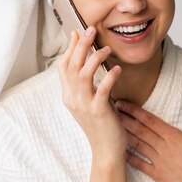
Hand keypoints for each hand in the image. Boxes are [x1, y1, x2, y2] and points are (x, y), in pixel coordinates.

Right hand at [58, 28, 126, 164]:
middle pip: (72, 66)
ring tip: (106, 49)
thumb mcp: (89, 103)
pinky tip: (117, 69)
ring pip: (83, 75)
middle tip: (91, 30)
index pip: (63, 67)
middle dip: (81, 45)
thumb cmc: (101, 125)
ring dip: (94, 58)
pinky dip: (109, 77)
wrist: (106, 151)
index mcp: (69, 96)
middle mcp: (73, 99)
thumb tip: (87, 64)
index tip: (78, 33)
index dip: (70, 48)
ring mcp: (85, 106)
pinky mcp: (99, 112)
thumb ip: (87, 85)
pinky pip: (102, 90)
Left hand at [116, 98, 181, 181]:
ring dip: (124, 136)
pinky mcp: (158, 175)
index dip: (134, 111)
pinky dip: (129, 158)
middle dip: (124, 120)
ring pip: (138, 145)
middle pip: (140, 130)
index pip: (150, 120)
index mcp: (174, 136)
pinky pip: (140, 164)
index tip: (122, 104)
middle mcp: (164, 147)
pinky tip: (119, 151)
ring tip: (111, 128)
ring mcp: (159, 162)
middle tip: (110, 111)